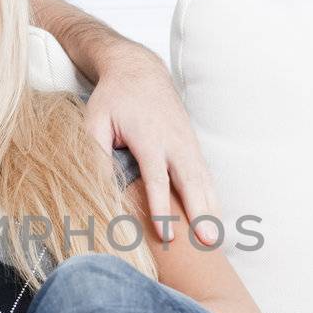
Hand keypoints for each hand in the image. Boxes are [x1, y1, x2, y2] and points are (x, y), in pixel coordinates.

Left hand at [83, 43, 220, 244]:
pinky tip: (216, 220)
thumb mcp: (94, 120)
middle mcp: (173, 141)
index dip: (162, 207)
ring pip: (203, 180)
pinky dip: (212, 198)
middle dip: (200, 213)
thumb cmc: (112, 99)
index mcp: (148, 137)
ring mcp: (187, 143)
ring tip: (217, 240)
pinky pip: (206, 175)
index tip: (166, 234)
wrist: (138, 70)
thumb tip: (97, 189)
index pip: (157, 178)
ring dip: (212, 209)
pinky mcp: (192, 145)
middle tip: (209, 242)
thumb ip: (96, 152)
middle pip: (191, 182)